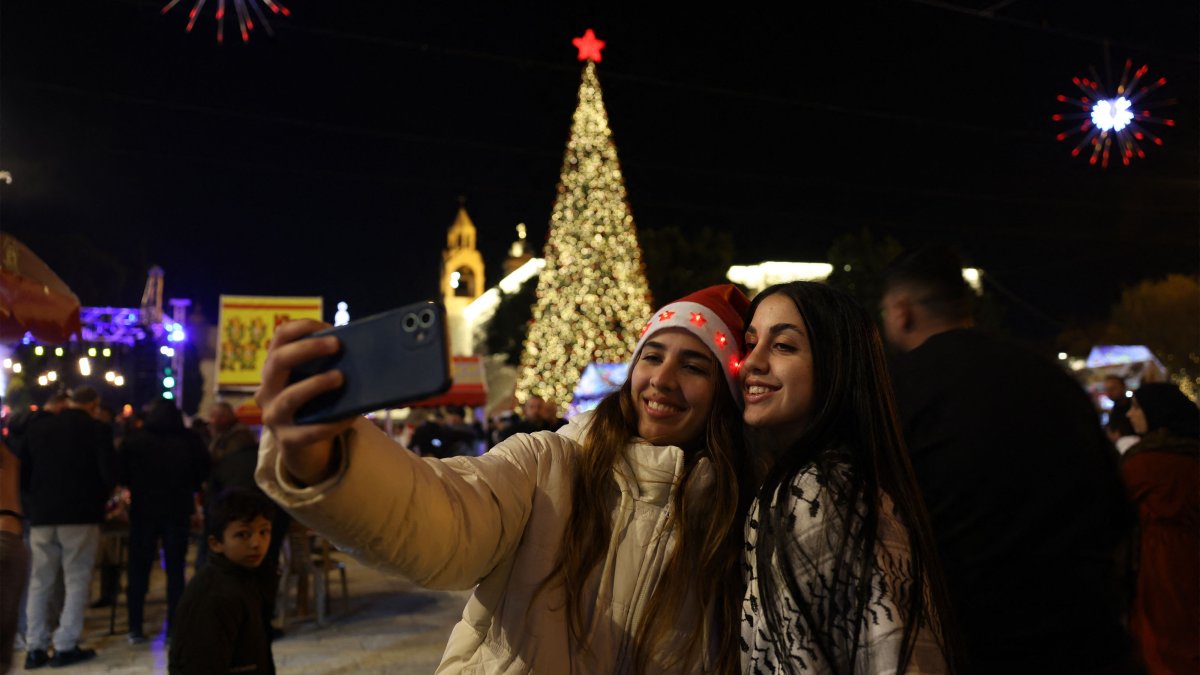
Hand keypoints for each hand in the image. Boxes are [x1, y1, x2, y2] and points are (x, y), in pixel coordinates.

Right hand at [257, 319, 354, 485]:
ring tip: (340, 377)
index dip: (302, 327)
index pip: (280, 337)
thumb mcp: (314, 381)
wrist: (302, 447)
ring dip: (316, 384)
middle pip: (278, 361)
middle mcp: (267, 389)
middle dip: (308, 349)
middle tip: (336, 344)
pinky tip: (350, 416)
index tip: (328, 326)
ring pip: (289, 397)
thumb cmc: (314, 404)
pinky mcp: (288, 440)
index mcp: (274, 368)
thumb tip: (363, 351)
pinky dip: (332, 423)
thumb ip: (328, 366)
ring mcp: (274, 416)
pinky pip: (309, 431)